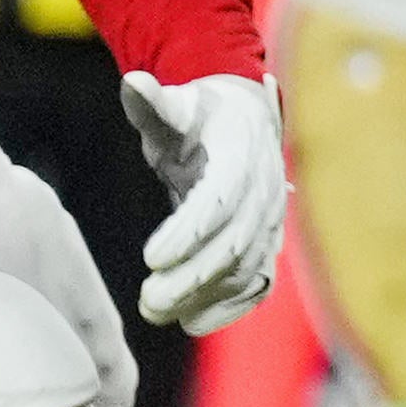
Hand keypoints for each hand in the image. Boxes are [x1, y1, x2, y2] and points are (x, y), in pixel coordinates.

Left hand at [122, 66, 292, 329]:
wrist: (244, 121)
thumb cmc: (199, 115)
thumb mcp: (175, 106)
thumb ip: (153, 104)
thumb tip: (133, 83)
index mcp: (245, 153)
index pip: (221, 199)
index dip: (190, 232)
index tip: (150, 258)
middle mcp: (266, 189)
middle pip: (235, 241)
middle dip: (193, 276)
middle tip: (148, 301)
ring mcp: (272, 219)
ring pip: (247, 266)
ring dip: (206, 295)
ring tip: (158, 312)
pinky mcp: (268, 242)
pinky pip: (259, 281)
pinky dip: (232, 306)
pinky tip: (193, 322)